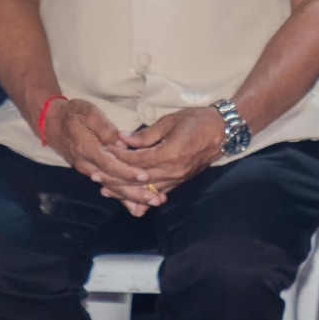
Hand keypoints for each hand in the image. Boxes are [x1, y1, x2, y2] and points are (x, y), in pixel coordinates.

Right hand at [43, 98, 155, 212]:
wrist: (52, 123)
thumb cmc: (72, 114)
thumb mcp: (88, 113)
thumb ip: (104, 127)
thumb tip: (120, 142)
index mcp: (88, 149)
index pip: (110, 164)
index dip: (127, 172)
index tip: (144, 176)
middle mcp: (88, 165)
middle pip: (113, 182)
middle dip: (135, 192)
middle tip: (156, 199)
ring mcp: (89, 171)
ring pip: (112, 188)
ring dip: (132, 197)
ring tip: (152, 202)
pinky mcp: (92, 172)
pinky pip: (108, 187)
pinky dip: (122, 197)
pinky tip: (136, 206)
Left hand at [113, 106, 230, 208]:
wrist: (223, 131)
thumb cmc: (197, 121)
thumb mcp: (169, 121)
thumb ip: (146, 135)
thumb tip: (123, 139)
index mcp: (169, 153)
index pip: (136, 160)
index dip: (118, 157)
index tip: (103, 153)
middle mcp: (173, 171)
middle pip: (138, 179)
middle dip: (115, 178)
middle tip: (96, 177)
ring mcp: (178, 178)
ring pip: (147, 190)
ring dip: (126, 191)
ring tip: (106, 190)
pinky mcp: (181, 181)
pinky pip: (159, 192)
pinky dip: (143, 196)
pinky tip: (130, 199)